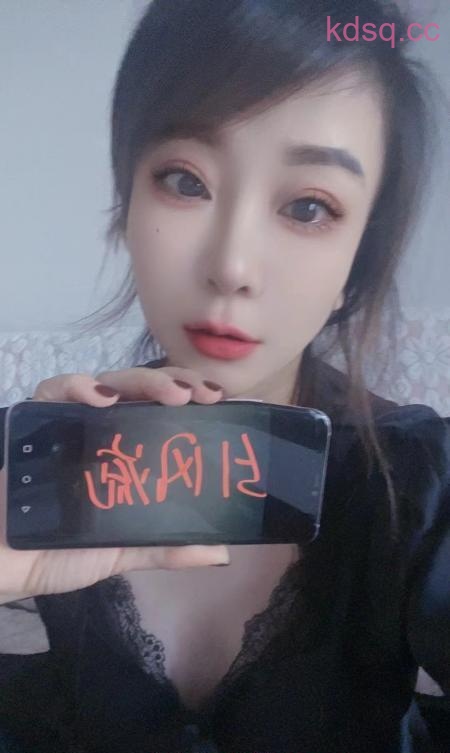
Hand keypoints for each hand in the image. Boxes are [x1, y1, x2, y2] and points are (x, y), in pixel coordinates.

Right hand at [0, 366, 228, 598]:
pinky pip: (54, 390)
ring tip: (173, 395)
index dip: (194, 398)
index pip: (165, 412)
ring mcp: (71, 421)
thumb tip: (220, 554)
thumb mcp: (120, 552)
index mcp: (127, 453)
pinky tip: (100, 396)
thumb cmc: (56, 552)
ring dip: (144, 381)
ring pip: (110, 382)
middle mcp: (104, 431)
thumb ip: (164, 548)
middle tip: (204, 395)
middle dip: (178, 383)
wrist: (0, 562)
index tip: (223, 401)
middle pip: (144, 390)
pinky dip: (77, 386)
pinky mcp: (37, 419)